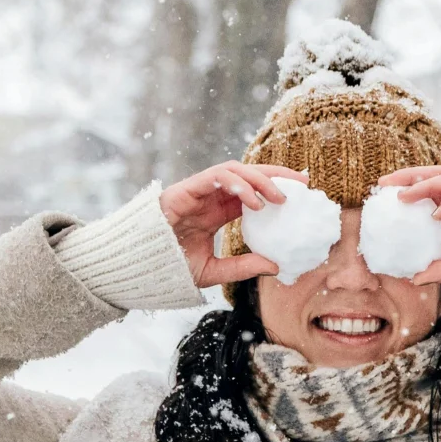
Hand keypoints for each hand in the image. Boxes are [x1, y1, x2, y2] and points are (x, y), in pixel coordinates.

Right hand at [160, 162, 305, 287]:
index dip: (276, 188)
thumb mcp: (212, 271)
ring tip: (279, 198)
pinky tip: (254, 201)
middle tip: (302, 185)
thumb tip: (275, 266)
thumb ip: (241, 267)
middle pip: (248, 175)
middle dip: (276, 175)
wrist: (138, 266)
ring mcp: (197, 190)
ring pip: (235, 170)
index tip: (302, 193)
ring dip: (260, 179)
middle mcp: (209, 197)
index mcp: (217, 212)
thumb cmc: (169, 267)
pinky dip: (238, 184)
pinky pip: (216, 176)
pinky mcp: (186, 188)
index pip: (252, 193)